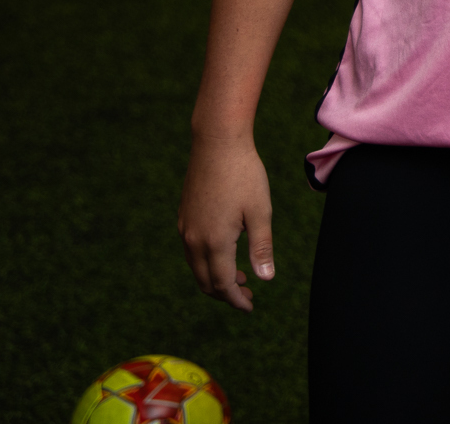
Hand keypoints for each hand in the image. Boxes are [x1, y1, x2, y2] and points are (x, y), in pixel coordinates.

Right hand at [178, 133, 274, 311]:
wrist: (217, 143)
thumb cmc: (244, 175)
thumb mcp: (260, 212)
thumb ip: (261, 248)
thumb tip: (265, 279)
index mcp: (214, 242)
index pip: (222, 284)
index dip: (235, 300)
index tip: (249, 307)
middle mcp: (193, 239)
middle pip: (205, 281)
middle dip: (225, 294)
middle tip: (246, 296)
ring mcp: (185, 227)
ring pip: (196, 266)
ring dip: (215, 277)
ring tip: (240, 277)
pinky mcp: (184, 216)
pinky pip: (192, 250)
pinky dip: (207, 261)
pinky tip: (225, 252)